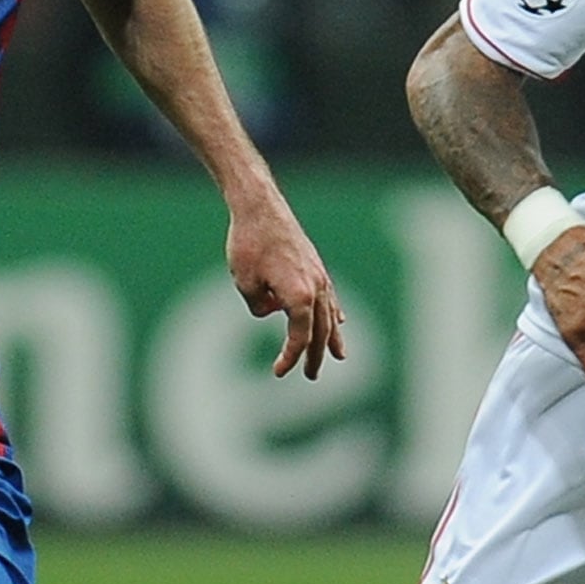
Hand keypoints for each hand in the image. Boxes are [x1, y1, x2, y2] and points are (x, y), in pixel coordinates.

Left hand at [227, 193, 346, 380]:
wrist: (260, 207)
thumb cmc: (249, 244)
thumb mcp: (244, 284)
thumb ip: (258, 306)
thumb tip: (270, 310)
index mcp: (300, 297)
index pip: (300, 338)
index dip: (290, 357)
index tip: (278, 371)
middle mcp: (316, 288)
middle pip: (320, 331)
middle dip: (316, 355)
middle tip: (311, 376)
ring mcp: (319, 276)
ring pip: (330, 314)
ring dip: (333, 337)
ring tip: (340, 356)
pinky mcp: (315, 265)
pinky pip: (329, 296)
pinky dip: (334, 312)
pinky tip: (339, 321)